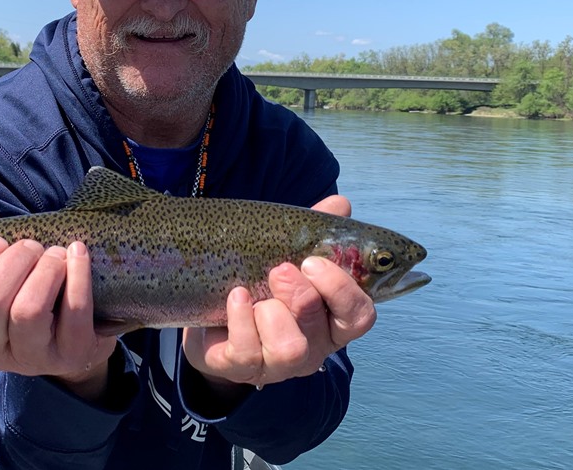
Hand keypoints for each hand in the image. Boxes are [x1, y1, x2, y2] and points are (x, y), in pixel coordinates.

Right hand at [0, 193, 116, 399]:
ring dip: (45, 270)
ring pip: (27, 312)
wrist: (74, 338)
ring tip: (55, 253)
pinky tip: (78, 255)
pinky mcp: (69, 357)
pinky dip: (77, 277)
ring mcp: (29, 359)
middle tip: (31, 246)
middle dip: (13, 262)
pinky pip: (72, 315)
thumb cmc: (26, 292)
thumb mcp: (0, 266)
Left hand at [182, 194, 376, 391]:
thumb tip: (340, 204)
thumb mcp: (287, 254)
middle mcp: (312, 347)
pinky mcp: (241, 368)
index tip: (313, 261)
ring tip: (253, 291)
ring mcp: (277, 364)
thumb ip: (314, 231)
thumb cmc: (261, 283)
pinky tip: (235, 298)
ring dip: (271, 312)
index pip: (359, 315)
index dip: (342, 289)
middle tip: (280, 269)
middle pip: (321, 328)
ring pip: (289, 349)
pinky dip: (240, 319)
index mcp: (330, 320)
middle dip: (300, 294)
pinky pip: (246, 352)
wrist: (213, 313)